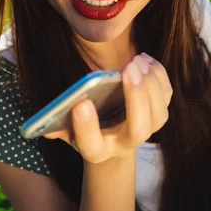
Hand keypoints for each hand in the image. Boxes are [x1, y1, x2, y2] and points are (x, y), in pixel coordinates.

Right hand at [43, 53, 171, 162]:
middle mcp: (125, 145)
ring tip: (136, 60)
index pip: (92, 145)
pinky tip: (145, 60)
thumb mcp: (66, 130)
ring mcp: (146, 130)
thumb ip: (57, 125)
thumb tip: (44, 122)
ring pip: (159, 114)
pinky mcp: (158, 114)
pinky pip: (167, 97)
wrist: (110, 138)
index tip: (81, 104)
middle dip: (135, 99)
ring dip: (151, 85)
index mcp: (97, 151)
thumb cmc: (84, 129)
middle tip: (127, 69)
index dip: (86, 127)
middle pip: (138, 130)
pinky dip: (160, 76)